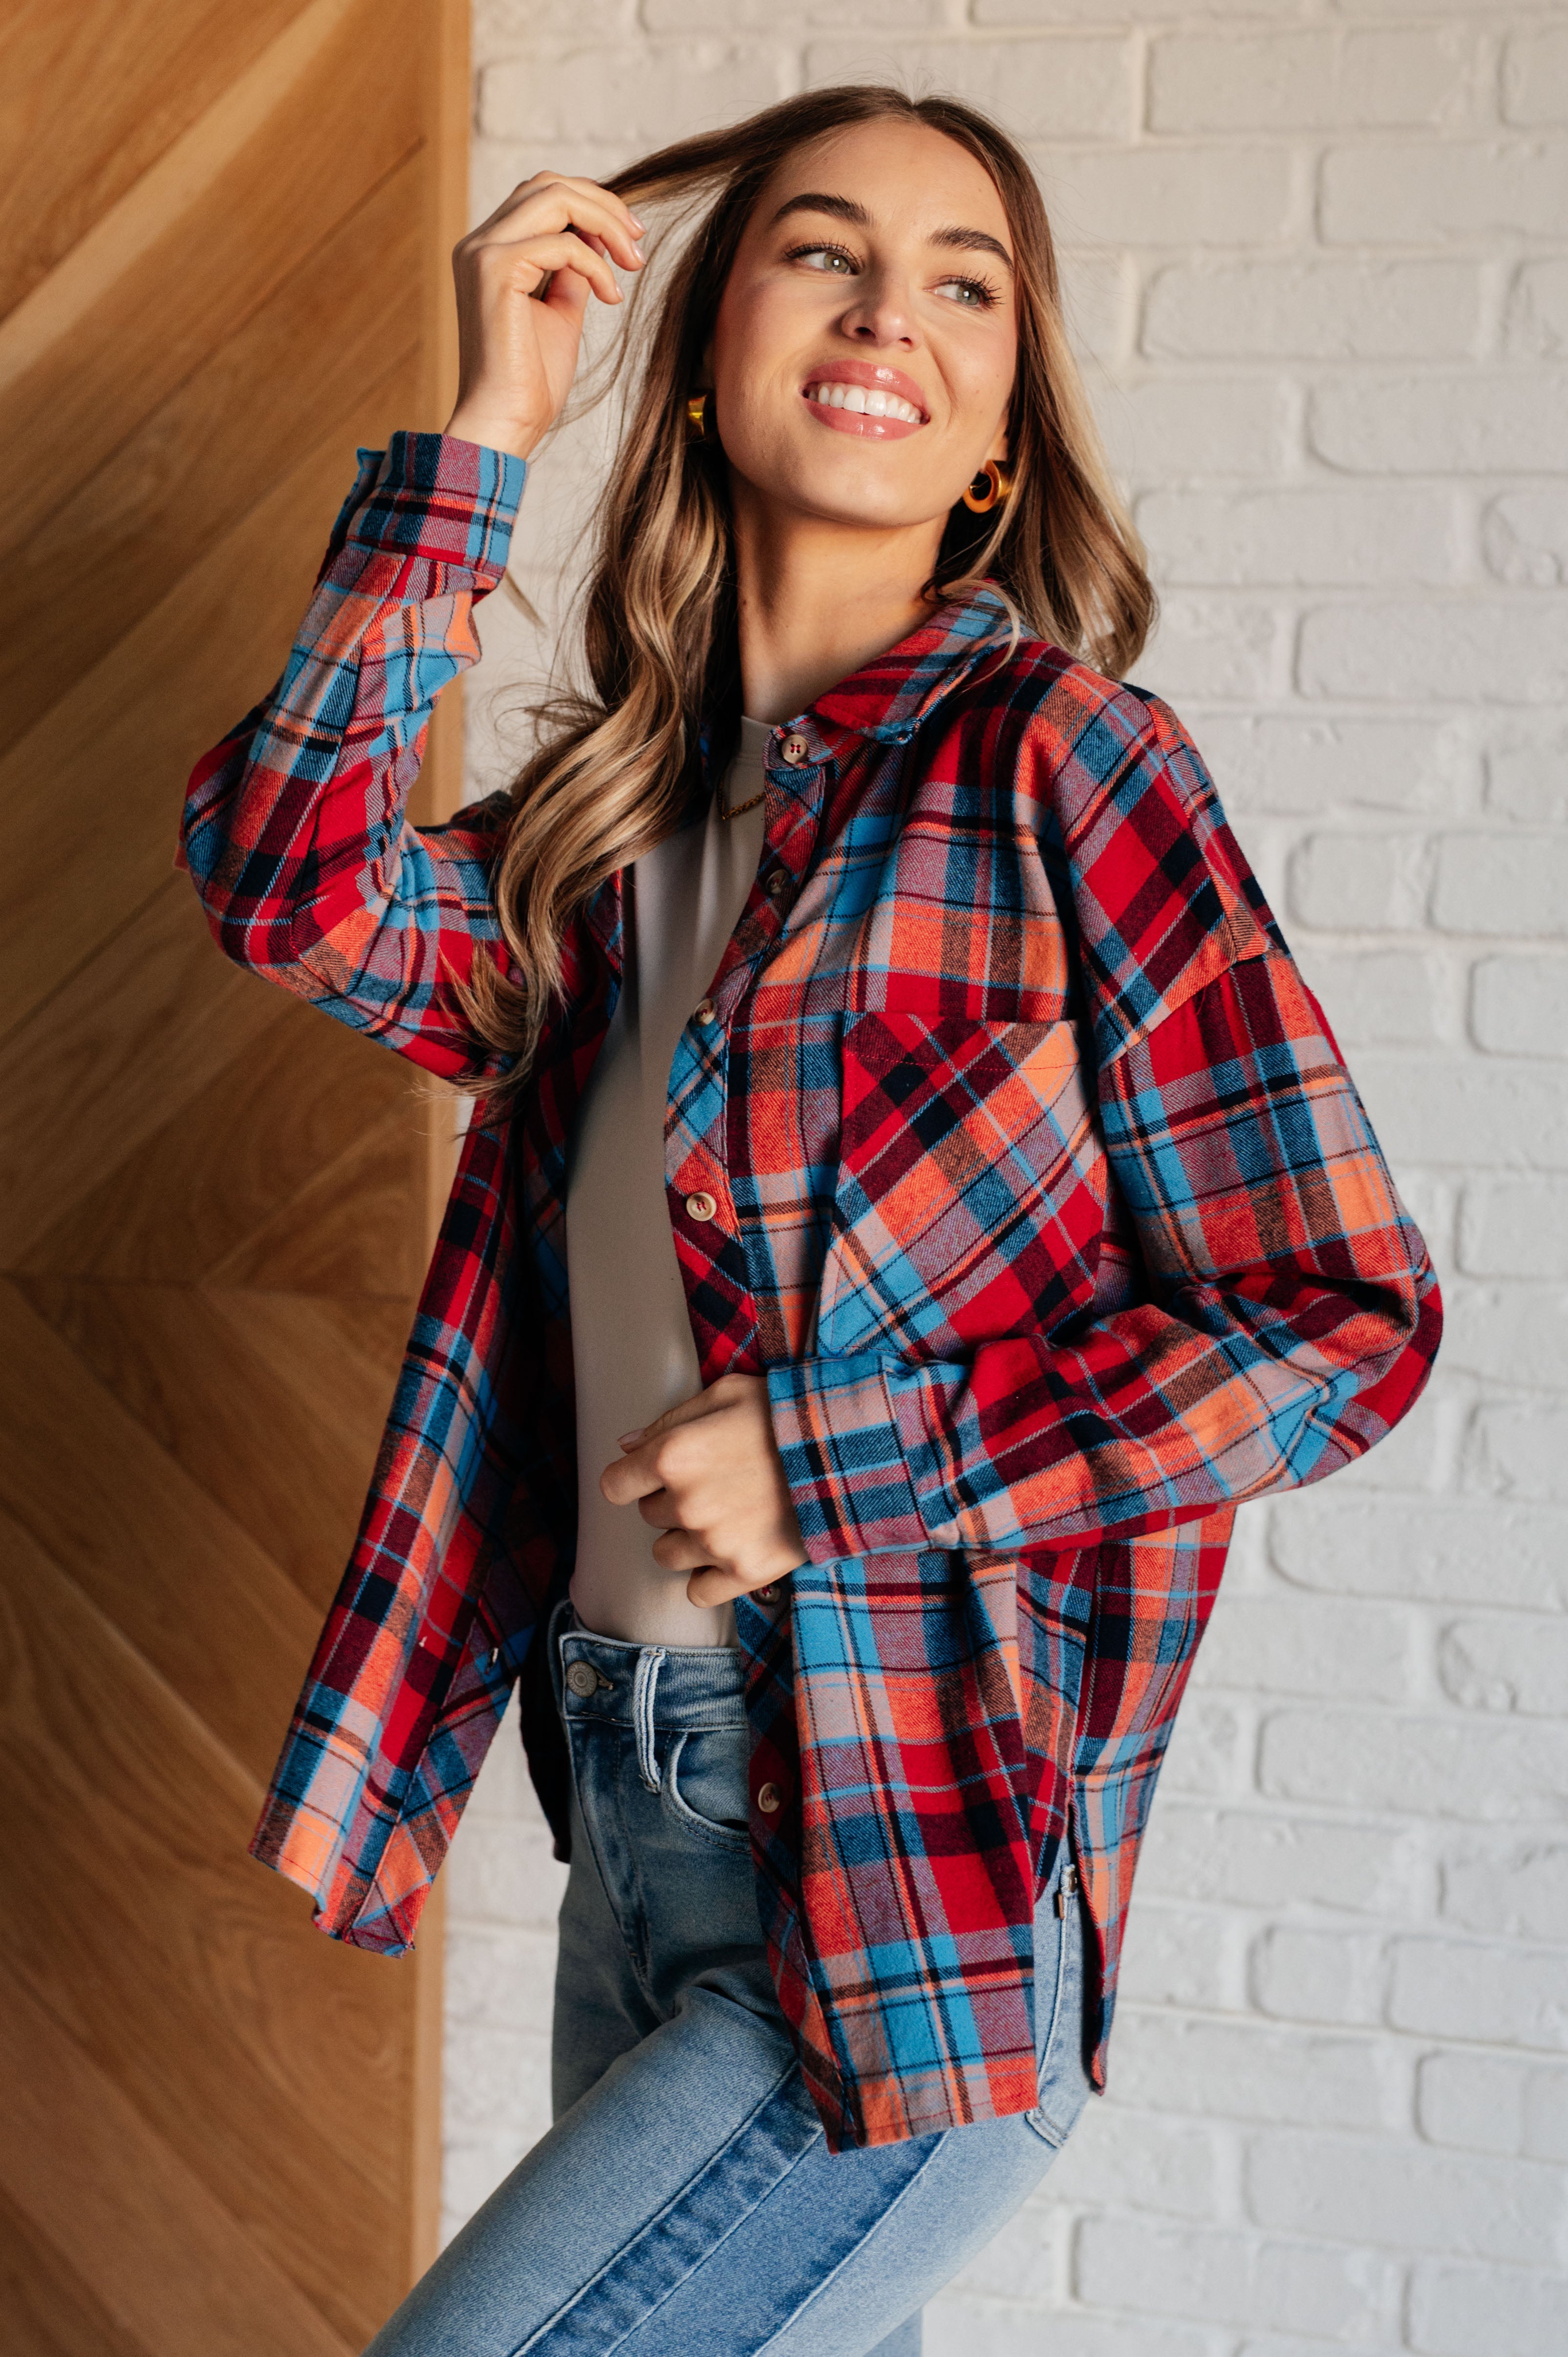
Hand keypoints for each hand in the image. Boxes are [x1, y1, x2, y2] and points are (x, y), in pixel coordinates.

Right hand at [443, 174, 644, 462]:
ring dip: (605, 223)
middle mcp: (479, 243)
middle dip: (604, 205)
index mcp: (489, 250)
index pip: (541, 195)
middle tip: (639, 243)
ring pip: (554, 196)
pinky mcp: (495, 271)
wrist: (506, 423)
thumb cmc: (532, 380)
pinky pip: (563, 245)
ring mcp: (483, 252)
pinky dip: (597, 266)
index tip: (631, 239)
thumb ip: (573, 269)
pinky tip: (611, 298)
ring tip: (633, 264)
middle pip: (548, 183)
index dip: (591, 204)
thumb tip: (599, 237)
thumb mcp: (561, 310)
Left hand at [600, 1373, 806, 1609]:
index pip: (614, 1485)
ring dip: (687, 1539)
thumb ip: (669, 1420)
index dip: (632, 1479)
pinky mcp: (744, 1573)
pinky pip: (698, 1591)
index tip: (652, 1475)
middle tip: (714, 1484)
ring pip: (667, 1556)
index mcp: (672, 1456)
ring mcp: (714, 1543)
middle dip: (672, 1501)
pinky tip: (732, 1551)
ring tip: (725, 1516)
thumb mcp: (725, 1394)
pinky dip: (709, 1577)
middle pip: (649, 1516)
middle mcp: (685, 1504)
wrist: (849, 1451)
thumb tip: (626, 1446)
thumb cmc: (784, 1414)